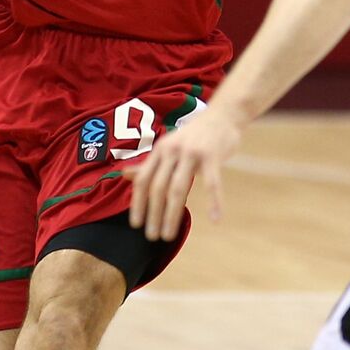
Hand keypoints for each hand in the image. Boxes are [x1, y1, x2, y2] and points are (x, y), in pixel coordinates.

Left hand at [124, 106, 244, 239]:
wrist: (224, 113)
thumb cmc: (195, 134)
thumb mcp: (169, 145)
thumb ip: (150, 163)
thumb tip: (124, 175)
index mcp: (160, 149)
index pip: (143, 179)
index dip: (138, 203)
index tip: (136, 224)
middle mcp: (173, 150)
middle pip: (158, 187)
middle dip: (153, 214)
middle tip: (152, 236)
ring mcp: (193, 152)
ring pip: (179, 188)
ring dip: (172, 215)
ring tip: (169, 234)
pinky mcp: (212, 155)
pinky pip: (212, 183)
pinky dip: (215, 202)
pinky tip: (216, 218)